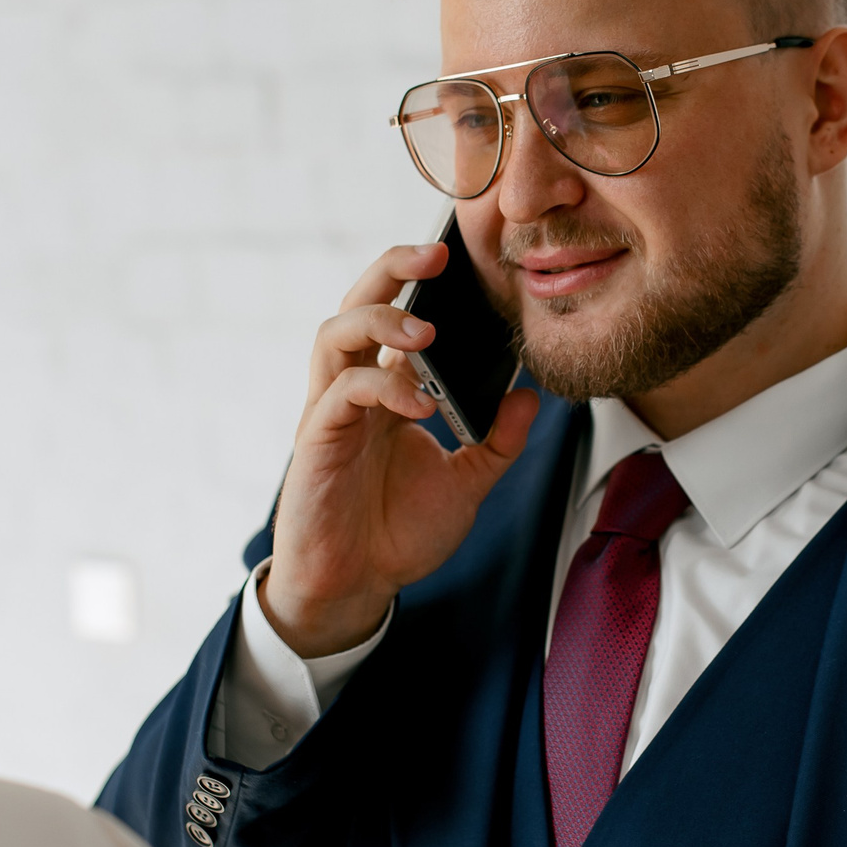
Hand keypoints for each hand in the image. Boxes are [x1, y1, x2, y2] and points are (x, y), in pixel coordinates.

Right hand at [257, 241, 538, 657]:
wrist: (356, 589)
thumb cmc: (397, 533)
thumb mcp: (466, 484)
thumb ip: (497, 441)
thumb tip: (529, 397)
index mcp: (388, 390)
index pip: (400, 317)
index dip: (422, 285)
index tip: (465, 261)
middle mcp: (355, 390)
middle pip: (358, 304)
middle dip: (391, 271)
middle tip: (435, 258)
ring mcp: (331, 411)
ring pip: (335, 333)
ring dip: (380, 321)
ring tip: (426, 334)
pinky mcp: (316, 440)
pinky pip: (342, 394)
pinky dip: (383, 388)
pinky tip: (420, 405)